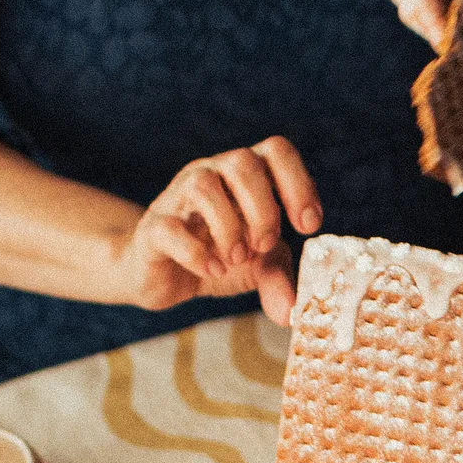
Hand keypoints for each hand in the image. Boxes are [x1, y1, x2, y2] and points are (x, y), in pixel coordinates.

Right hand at [118, 138, 321, 325]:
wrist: (166, 277)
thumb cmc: (219, 257)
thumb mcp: (259, 267)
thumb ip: (279, 278)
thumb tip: (290, 311)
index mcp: (246, 176)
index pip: (276, 151)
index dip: (299, 183)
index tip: (308, 225)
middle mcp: (213, 174)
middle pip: (243, 162)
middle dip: (264, 209)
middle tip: (264, 245)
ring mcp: (179, 197)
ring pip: (203, 185)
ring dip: (230, 227)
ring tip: (236, 259)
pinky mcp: (154, 228)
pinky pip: (171, 228)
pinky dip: (197, 253)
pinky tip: (213, 270)